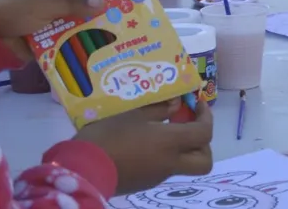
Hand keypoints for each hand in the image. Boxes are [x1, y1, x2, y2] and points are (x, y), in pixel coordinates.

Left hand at [0, 0, 151, 59]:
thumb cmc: (16, 8)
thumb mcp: (44, 2)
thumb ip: (73, 3)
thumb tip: (104, 3)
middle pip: (105, 0)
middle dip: (126, 4)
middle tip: (149, 13)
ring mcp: (67, 19)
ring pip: (96, 22)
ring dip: (112, 29)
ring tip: (136, 38)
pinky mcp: (60, 37)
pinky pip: (83, 41)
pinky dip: (95, 46)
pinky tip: (109, 56)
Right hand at [75, 98, 212, 194]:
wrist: (81, 171)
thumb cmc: (108, 137)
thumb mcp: (132, 115)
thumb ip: (158, 110)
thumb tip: (176, 106)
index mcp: (171, 143)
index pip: (204, 133)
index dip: (206, 116)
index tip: (197, 104)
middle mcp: (170, 162)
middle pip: (204, 160)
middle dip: (203, 143)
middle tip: (188, 126)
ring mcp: (158, 176)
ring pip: (185, 165)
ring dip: (182, 149)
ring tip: (163, 131)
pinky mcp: (144, 183)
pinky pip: (165, 168)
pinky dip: (164, 156)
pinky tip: (145, 144)